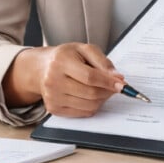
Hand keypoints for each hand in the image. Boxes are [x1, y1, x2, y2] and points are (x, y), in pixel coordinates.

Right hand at [5, 42, 124, 116]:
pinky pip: (82, 113)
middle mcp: (53, 81)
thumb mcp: (84, 50)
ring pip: (89, 105)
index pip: (90, 77)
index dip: (108, 82)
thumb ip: (102, 62)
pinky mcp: (54, 109)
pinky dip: (93, 106)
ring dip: (102, 99)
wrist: (41, 68)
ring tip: (101, 89)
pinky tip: (90, 95)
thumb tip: (117, 78)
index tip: (122, 84)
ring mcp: (52, 97)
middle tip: (114, 86)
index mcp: (60, 62)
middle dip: (108, 91)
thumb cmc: (66, 57)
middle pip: (90, 93)